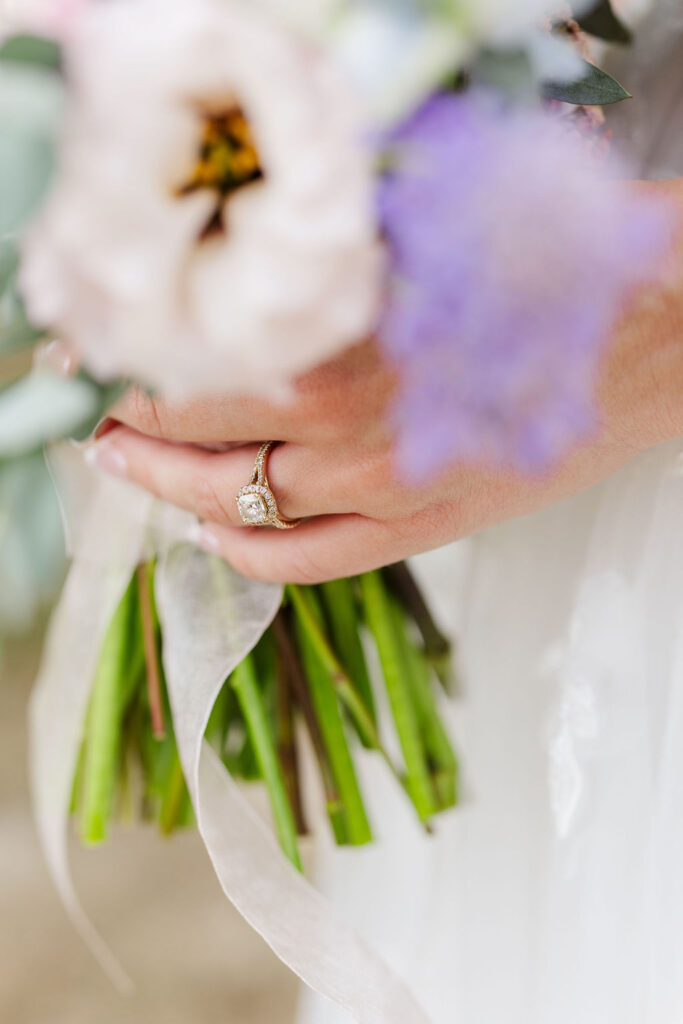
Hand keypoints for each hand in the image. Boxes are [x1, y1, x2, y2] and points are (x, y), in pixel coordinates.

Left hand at [90, 180, 682, 583]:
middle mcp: (356, 434)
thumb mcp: (439, 238)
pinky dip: (250, 556)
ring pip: (245, 513)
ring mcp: (391, 493)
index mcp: (350, 349)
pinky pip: (312, 564)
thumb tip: (249, 288)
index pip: (203, 373)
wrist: (670, 338)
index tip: (119, 358)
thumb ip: (338, 275)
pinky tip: (215, 540)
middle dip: (141, 439)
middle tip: (105, 425)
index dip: (145, 371)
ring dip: (177, 495)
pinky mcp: (432, 526)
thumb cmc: (560, 272)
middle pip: (206, 450)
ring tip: (136, 474)